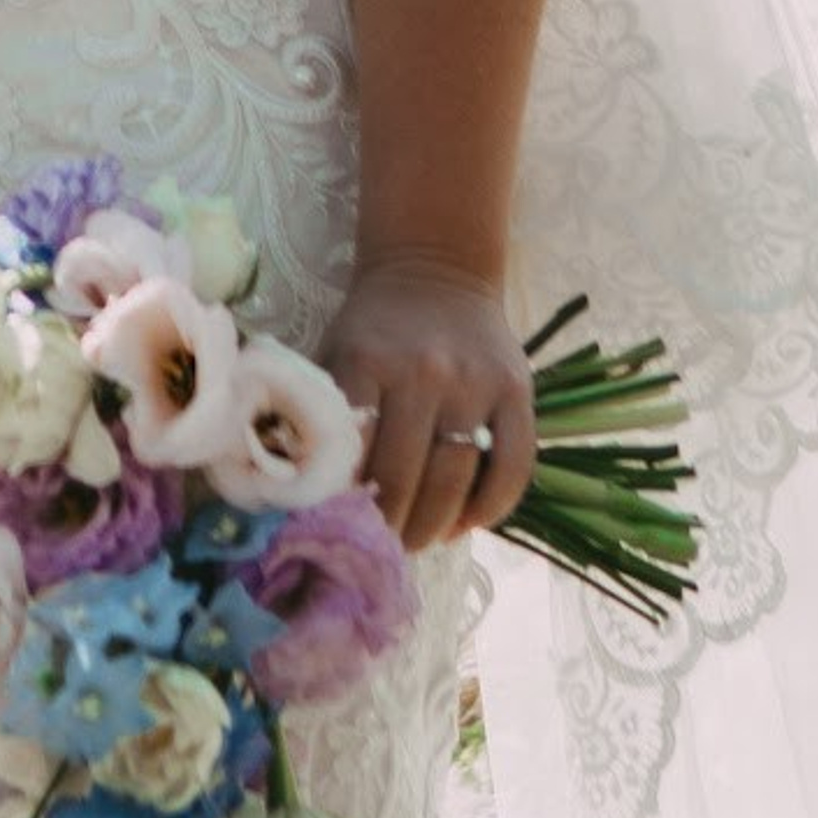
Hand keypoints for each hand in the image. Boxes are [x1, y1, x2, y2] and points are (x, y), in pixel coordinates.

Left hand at [321, 253, 536, 550]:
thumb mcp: (334, 353)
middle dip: (391, 525)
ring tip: (419, 541)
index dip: (346, 499)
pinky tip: (466, 523)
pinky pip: (513, 468)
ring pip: (457, 479)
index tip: (341, 526)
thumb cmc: (373, 327)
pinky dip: (490, 509)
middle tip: (382, 547)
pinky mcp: (518, 392)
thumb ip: (320, 412)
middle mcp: (424, 371)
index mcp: (367, 359)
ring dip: (436, 526)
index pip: (353, 448)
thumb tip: (300, 488)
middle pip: (405, 475)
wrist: (435, 269)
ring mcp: (476, 382)